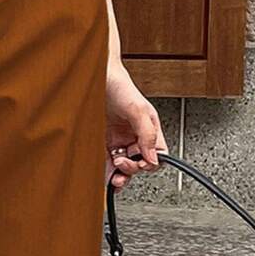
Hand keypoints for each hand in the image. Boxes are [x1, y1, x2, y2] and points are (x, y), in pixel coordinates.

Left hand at [104, 59, 167, 189]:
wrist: (95, 78)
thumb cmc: (120, 87)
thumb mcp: (138, 109)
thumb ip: (148, 134)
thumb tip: (153, 158)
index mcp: (149, 129)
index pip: (158, 154)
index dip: (152, 163)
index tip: (142, 164)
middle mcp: (135, 137)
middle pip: (140, 164)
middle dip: (132, 169)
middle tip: (122, 163)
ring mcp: (119, 141)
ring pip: (124, 167)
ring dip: (120, 175)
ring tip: (114, 177)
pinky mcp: (104, 143)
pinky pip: (108, 163)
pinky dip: (107, 173)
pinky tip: (106, 177)